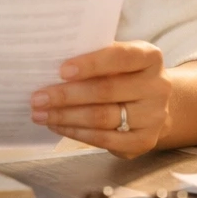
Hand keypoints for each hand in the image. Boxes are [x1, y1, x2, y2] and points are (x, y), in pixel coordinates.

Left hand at [30, 41, 171, 157]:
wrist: (154, 105)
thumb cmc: (126, 75)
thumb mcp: (119, 60)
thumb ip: (95, 56)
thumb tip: (51, 60)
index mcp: (150, 58)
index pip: (121, 57)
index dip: (91, 63)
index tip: (61, 70)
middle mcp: (158, 86)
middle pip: (107, 91)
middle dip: (67, 95)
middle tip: (37, 98)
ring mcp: (154, 116)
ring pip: (102, 117)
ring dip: (66, 116)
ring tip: (40, 114)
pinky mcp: (144, 141)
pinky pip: (104, 139)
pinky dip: (76, 133)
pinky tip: (57, 126)